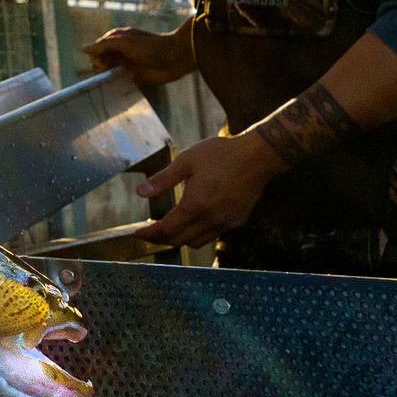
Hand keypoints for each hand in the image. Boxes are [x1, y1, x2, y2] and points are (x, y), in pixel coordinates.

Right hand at [84, 22, 195, 87]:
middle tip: (114, 69)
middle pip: (101, 62)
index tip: (103, 63)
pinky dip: (118, 86)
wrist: (175, 58)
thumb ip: (103, 45)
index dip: (97, 57)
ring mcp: (128, 66)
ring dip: (109, 78)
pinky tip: (119, 88)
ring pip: (109, 74)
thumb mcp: (124, 42)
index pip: (96, 50)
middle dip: (102, 67)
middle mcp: (120, 53)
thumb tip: (83, 48)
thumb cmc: (150, 46)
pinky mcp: (136, 79)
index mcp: (116, 40)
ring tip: (118, 78)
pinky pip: (121, 84)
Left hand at [138, 131, 284, 246]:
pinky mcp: (237, 222)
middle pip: (180, 240)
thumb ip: (163, 180)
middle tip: (149, 233)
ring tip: (168, 229)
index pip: (167, 229)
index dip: (150, 234)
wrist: (258, 156)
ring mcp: (226, 223)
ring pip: (196, 242)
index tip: (138, 233)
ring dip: (179, 239)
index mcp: (196, 205)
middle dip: (161, 239)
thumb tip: (140, 193)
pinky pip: (212, 236)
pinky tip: (192, 222)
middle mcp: (211, 219)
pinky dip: (197, 235)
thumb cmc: (221, 154)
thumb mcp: (186, 161)